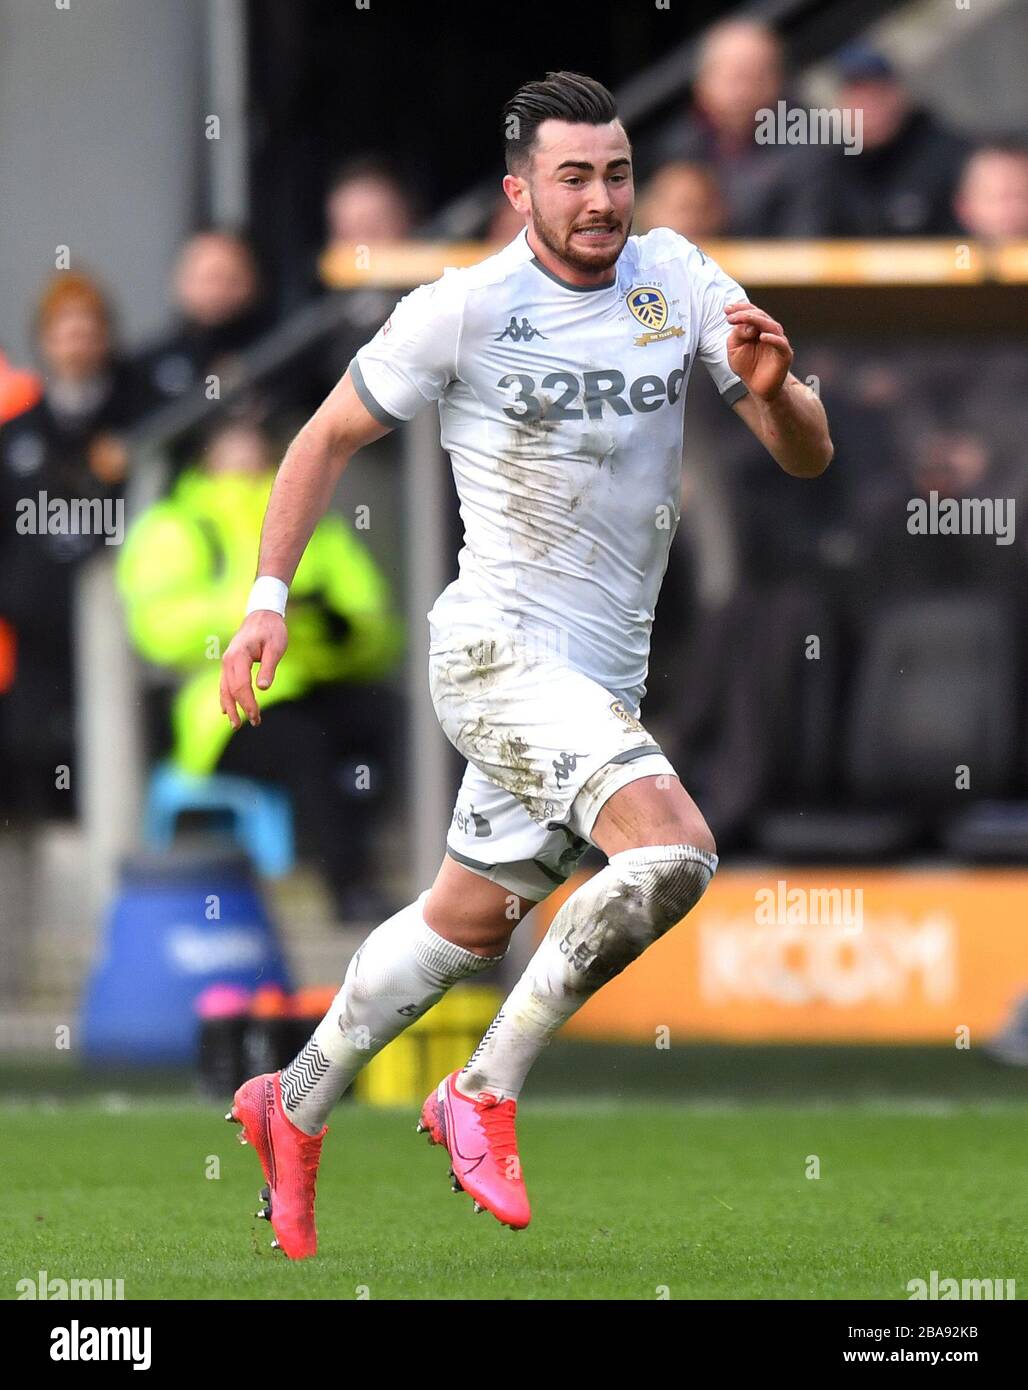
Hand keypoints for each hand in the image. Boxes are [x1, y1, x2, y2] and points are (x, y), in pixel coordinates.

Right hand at [219, 610, 287, 728]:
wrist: (262, 614)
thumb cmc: (272, 630)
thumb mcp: (276, 647)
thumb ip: (268, 667)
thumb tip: (263, 688)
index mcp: (238, 656)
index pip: (241, 685)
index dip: (248, 703)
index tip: (257, 716)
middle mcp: (228, 660)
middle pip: (230, 690)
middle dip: (240, 709)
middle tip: (252, 723)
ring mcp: (227, 661)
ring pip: (224, 688)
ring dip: (230, 707)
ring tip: (236, 724)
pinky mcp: (230, 663)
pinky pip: (224, 683)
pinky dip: (225, 697)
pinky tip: (226, 710)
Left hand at [725, 301, 793, 401]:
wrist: (757, 387)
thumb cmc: (746, 366)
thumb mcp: (734, 348)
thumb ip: (737, 334)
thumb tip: (746, 324)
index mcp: (758, 328)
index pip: (752, 312)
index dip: (740, 308)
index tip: (726, 309)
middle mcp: (770, 332)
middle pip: (761, 316)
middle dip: (745, 314)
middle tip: (731, 317)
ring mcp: (779, 342)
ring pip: (772, 326)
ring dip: (757, 320)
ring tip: (743, 319)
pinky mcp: (785, 355)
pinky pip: (781, 344)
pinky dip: (773, 339)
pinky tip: (762, 337)